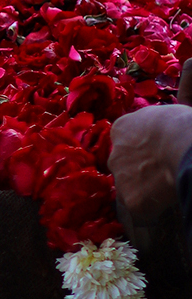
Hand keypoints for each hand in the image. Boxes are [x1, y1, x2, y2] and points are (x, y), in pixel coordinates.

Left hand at [108, 61, 191, 221]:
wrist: (186, 145)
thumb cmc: (186, 122)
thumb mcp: (184, 104)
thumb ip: (186, 88)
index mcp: (124, 127)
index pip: (128, 142)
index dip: (146, 150)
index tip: (161, 155)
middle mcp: (115, 151)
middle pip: (126, 166)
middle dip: (142, 172)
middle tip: (166, 174)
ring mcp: (120, 177)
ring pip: (132, 188)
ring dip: (147, 191)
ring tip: (168, 190)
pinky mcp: (130, 200)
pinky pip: (141, 209)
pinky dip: (154, 210)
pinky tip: (168, 205)